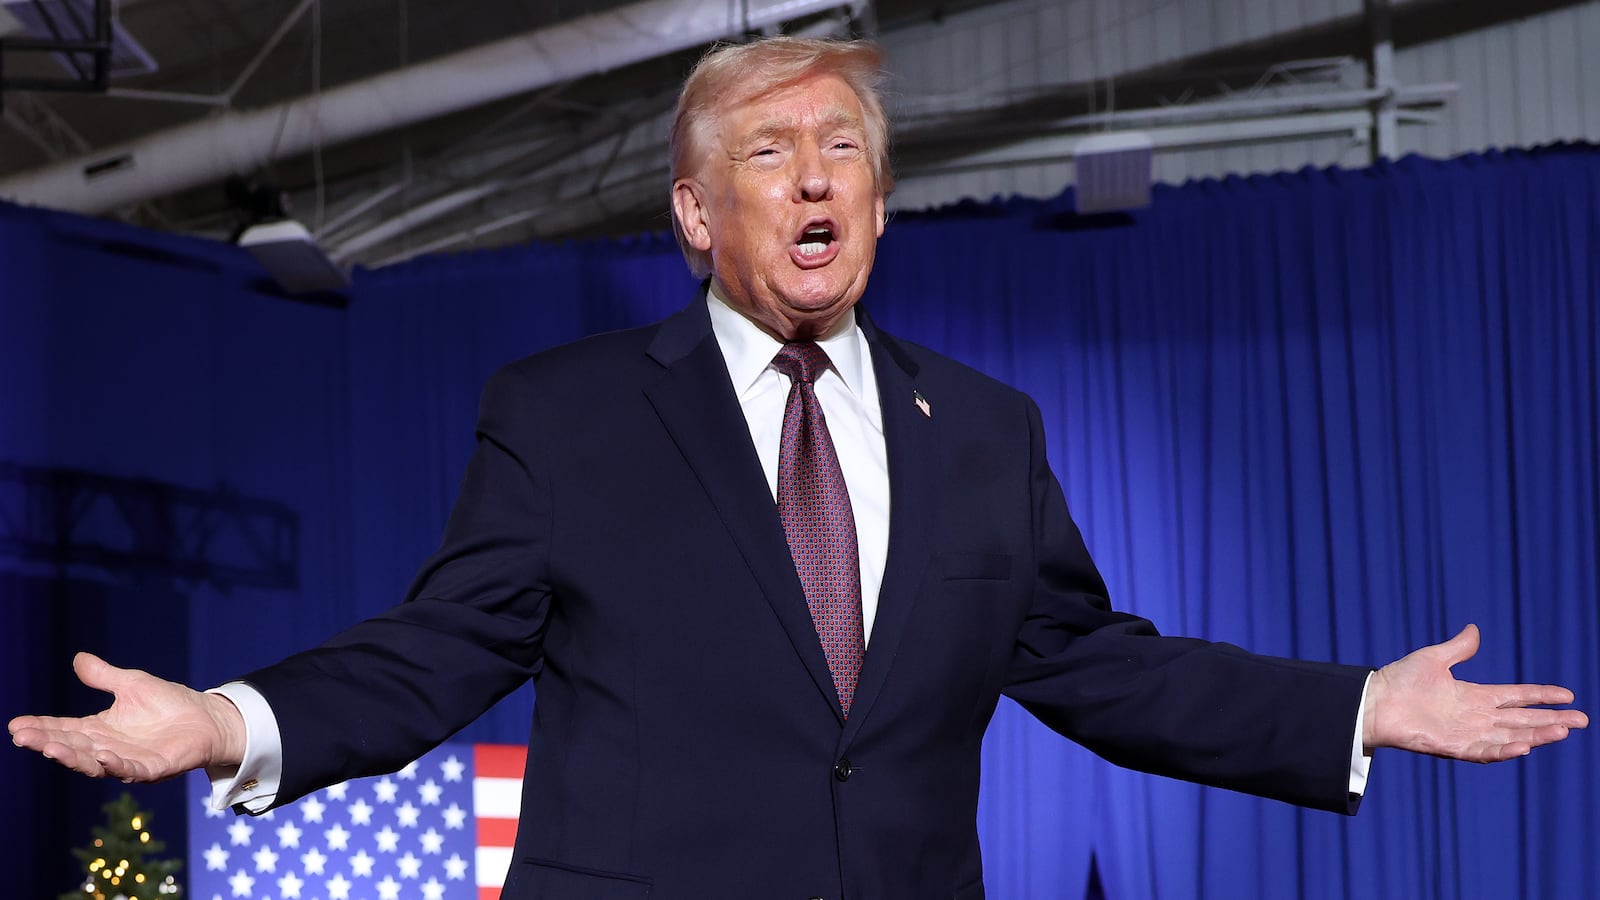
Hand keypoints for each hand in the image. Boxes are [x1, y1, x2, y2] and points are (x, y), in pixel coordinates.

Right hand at [8, 652, 246, 781]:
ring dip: (73, 757)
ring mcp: (129, 760)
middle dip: (46, 742)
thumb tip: (78, 658)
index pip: (64, 728)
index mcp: (100, 729)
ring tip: (50, 747)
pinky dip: (115, 764)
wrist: (208, 717)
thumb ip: (104, 676)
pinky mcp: (153, 768)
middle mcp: (108, 748)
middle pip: (72, 747)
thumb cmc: (169, 703)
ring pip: (94, 763)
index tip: (16, 725)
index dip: (41, 727)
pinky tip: (101, 756)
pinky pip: (131, 769)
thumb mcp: (132, 684)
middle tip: (23, 736)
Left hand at [1363, 624, 1587, 761]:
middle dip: (1552, 720)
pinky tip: (1526, 746)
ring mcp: (1467, 733)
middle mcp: (1476, 717)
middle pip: (1523, 719)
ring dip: (1537, 735)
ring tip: (1562, 731)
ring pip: (1511, 737)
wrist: (1374, 701)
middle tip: (1582, 721)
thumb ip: (1459, 648)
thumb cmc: (1400, 679)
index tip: (1568, 695)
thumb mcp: (1434, 658)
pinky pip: (1485, 751)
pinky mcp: (1453, 747)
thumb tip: (1474, 629)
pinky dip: (1505, 750)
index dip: (1542, 696)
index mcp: (1475, 696)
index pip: (1517, 696)